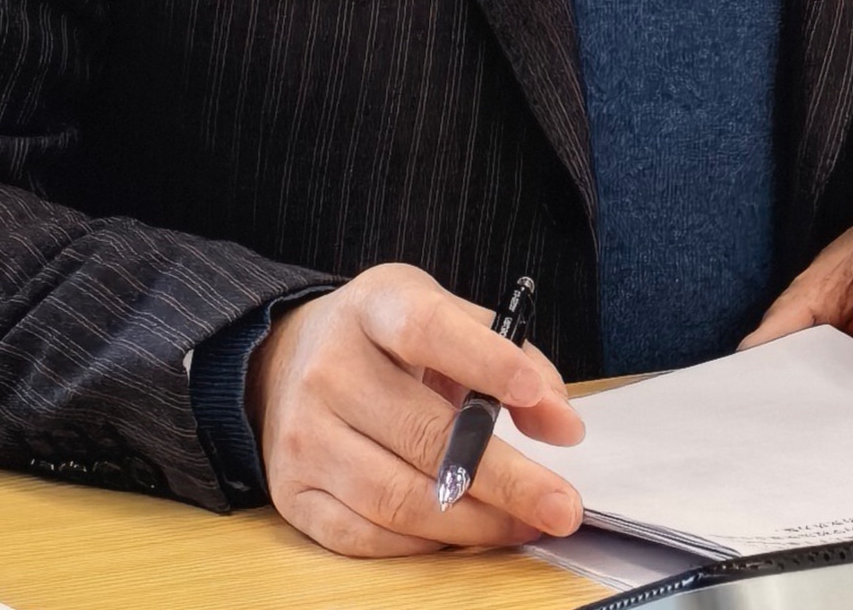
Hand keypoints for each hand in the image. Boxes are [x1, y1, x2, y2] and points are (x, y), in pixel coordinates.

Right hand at [245, 263, 584, 556]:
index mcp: (375, 307)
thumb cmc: (387, 342)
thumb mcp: (447, 318)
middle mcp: (330, 367)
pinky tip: (463, 533)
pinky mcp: (293, 492)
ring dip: (474, 522)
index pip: (429, 330)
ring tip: (524, 526)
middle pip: (424, 434)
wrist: (289, 361)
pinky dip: (424, 545)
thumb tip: (564, 424)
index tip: (535, 394)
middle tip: (562, 506)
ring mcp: (305, 433)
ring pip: (398, 496)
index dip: (484, 360)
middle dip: (506, 479)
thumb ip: (512, 357)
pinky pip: (366, 537)